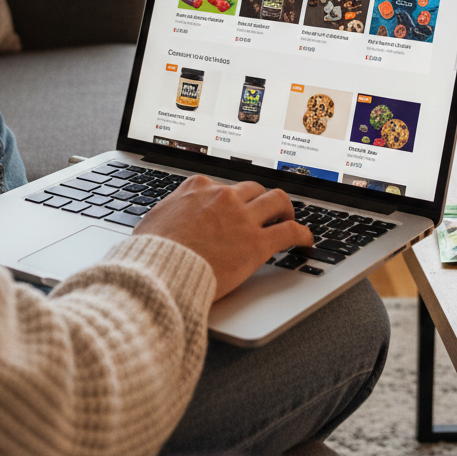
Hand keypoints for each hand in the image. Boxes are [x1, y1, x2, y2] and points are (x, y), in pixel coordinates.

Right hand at [134, 176, 312, 299]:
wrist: (158, 272)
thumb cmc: (150, 251)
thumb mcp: (154, 220)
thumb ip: (169, 212)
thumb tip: (165, 219)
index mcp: (198, 187)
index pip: (225, 185)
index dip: (233, 197)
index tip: (236, 206)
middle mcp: (223, 195)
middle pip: (254, 188)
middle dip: (262, 199)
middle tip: (267, 211)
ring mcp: (242, 217)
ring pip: (277, 200)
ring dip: (286, 209)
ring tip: (289, 218)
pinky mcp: (256, 243)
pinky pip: (290, 231)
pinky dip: (302, 234)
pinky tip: (306, 240)